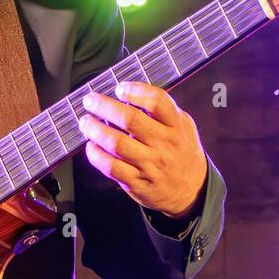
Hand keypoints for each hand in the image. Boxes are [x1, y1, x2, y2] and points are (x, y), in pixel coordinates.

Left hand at [78, 81, 207, 218]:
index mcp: (176, 126)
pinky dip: (96, 155)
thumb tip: (131, 93)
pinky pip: (111, 167)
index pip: (157, 101)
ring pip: (117, 143)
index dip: (135, 90)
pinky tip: (91, 146)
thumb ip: (163, 110)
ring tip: (86, 122)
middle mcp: (163, 144)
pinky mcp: (137, 182)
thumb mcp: (183, 126)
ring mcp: (150, 165)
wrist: (192, 190)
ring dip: (95, 129)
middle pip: (130, 119)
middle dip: (105, 106)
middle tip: (90, 101)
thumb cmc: (181, 153)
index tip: (120, 88)